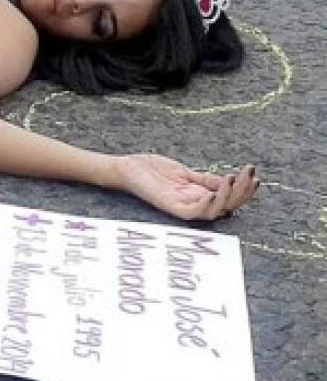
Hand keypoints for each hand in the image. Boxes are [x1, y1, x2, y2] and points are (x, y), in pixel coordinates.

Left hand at [116, 154, 257, 219]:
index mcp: (199, 196)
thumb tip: (231, 181)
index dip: (244, 188)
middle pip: (227, 206)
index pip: (229, 197)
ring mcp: (182, 207)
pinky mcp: (169, 206)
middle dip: (242, 192)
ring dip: (227, 198)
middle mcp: (194, 204)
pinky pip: (191, 212)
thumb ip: (205, 180)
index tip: (254, 172)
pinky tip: (214, 193)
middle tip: (251, 175)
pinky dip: (205, 205)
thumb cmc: (153, 171)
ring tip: (233, 180)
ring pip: (213, 212)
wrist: (126, 168)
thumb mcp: (185, 173)